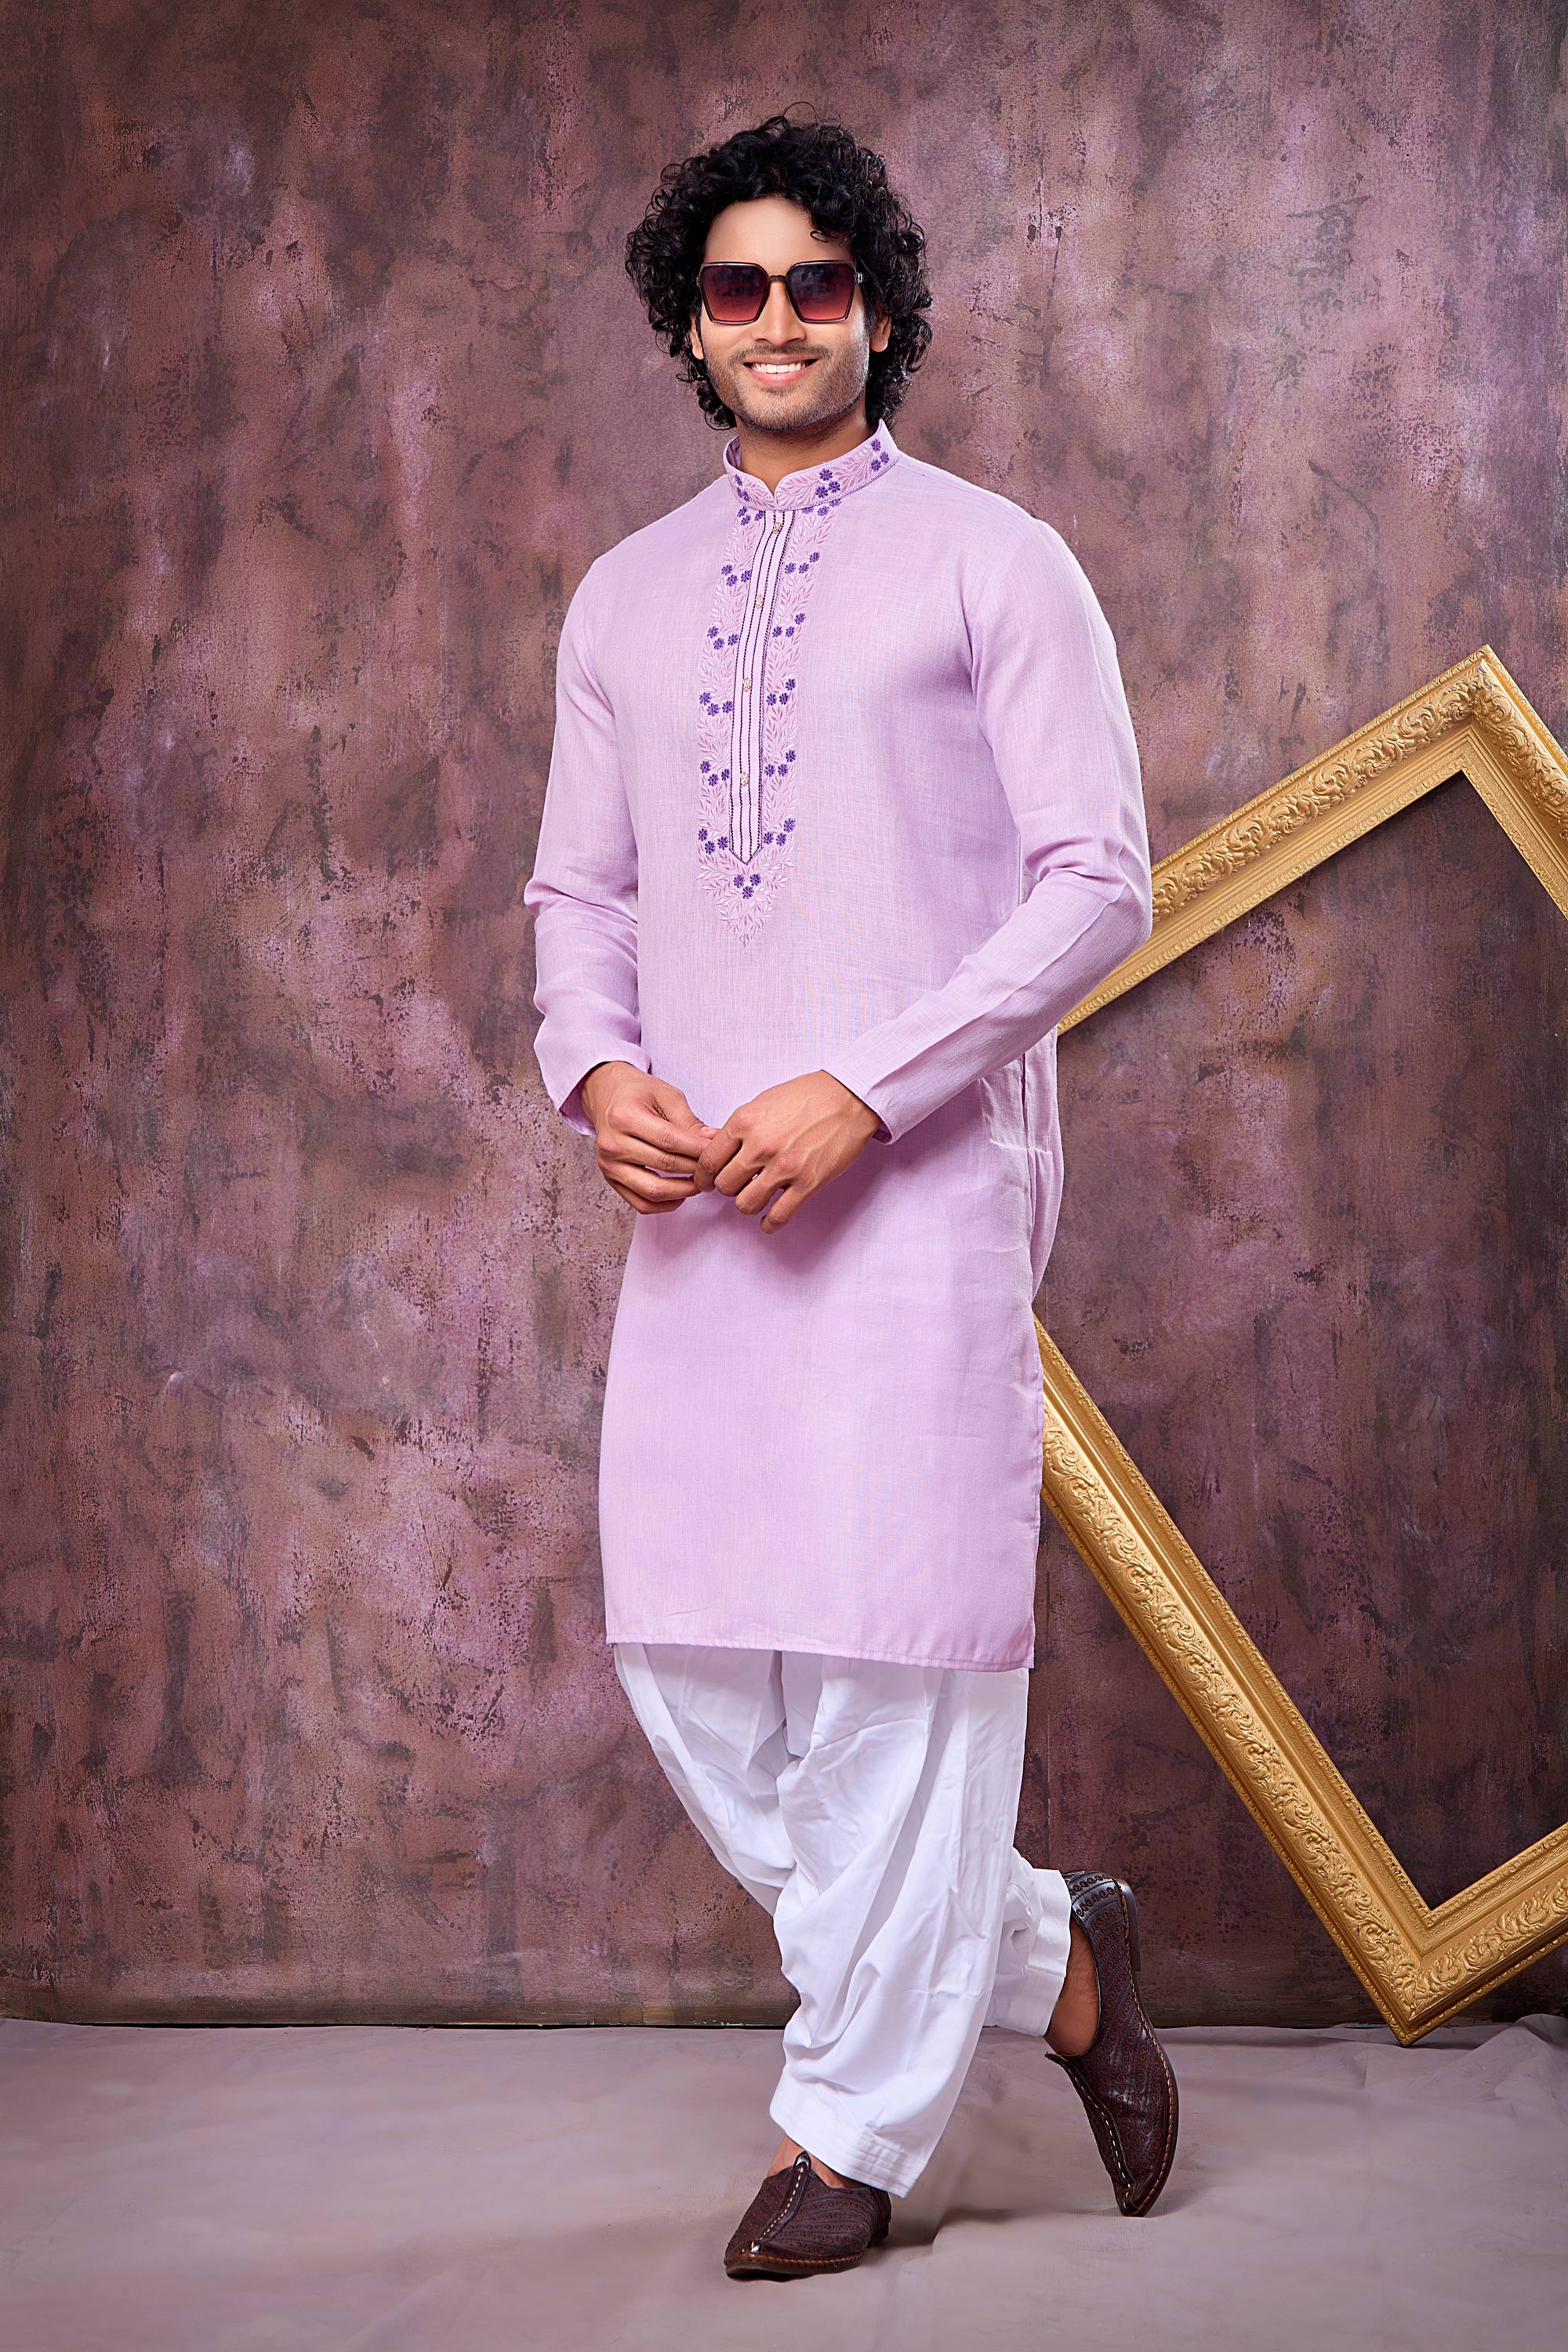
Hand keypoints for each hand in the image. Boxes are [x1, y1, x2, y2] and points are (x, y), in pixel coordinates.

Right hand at [580, 1061, 715, 1215]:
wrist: (607, 1096)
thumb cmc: (637, 1093)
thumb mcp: (665, 1095)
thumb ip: (688, 1121)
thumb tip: (712, 1141)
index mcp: (624, 1117)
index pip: (668, 1140)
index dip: (697, 1149)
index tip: (717, 1151)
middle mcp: (612, 1144)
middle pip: (664, 1165)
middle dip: (695, 1168)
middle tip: (715, 1167)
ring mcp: (609, 1165)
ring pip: (653, 1191)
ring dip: (683, 1191)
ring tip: (701, 1181)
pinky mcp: (611, 1180)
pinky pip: (641, 1204)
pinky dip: (665, 1205)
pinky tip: (681, 1194)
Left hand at [693, 1070, 882, 1233]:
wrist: (848, 1097)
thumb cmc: (807, 1096)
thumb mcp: (762, 1102)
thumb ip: (738, 1127)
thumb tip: (715, 1146)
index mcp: (744, 1123)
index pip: (708, 1161)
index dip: (704, 1177)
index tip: (706, 1182)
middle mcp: (760, 1146)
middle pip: (725, 1186)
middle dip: (728, 1188)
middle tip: (737, 1184)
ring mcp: (784, 1167)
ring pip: (746, 1204)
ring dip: (748, 1203)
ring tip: (756, 1196)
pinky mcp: (808, 1183)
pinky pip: (779, 1216)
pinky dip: (770, 1223)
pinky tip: (769, 1219)